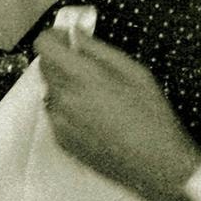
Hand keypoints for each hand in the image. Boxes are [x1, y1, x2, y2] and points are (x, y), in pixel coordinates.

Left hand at [32, 30, 200, 200]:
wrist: (157, 166)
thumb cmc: (152, 117)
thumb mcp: (134, 72)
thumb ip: (98, 50)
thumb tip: (75, 35)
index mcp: (82, 78)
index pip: (44, 47)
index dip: (53, 37)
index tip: (67, 38)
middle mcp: (63, 100)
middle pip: (44, 67)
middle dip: (60, 60)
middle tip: (86, 64)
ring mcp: (59, 123)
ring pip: (50, 91)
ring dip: (64, 85)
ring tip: (97, 96)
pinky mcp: (61, 142)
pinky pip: (55, 114)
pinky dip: (68, 108)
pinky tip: (95, 116)